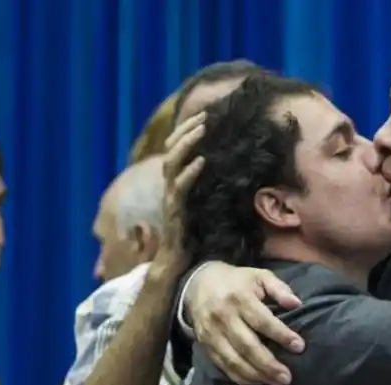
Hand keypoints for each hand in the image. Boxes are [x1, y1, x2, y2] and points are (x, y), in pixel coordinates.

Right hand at [155, 112, 206, 264]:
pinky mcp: (175, 212)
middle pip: (172, 150)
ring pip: (172, 163)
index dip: (187, 133)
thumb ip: (204, 190)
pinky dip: (190, 172)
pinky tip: (202, 161)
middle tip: (204, 116)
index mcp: (174, 185)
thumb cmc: (189, 238)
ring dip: (187, 144)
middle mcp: (169, 188)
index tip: (204, 117)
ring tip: (202, 129)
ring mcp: (170, 199)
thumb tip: (221, 174)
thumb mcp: (200, 207)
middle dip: (187, 131)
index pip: (176, 151)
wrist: (175, 263)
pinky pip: (180, 187)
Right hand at [186, 263, 304, 384]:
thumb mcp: (260, 276)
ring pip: (234, 360)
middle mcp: (223, 317)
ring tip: (276, 382)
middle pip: (247, 346)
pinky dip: (240, 377)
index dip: (281, 335)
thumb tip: (296, 304)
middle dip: (269, 364)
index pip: (262, 321)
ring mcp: (212, 333)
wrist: (198, 284)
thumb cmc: (237, 282)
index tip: (300, 347)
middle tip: (287, 377)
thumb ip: (279, 288)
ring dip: (256, 375)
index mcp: (239, 298)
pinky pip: (223, 366)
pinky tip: (257, 382)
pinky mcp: (205, 345)